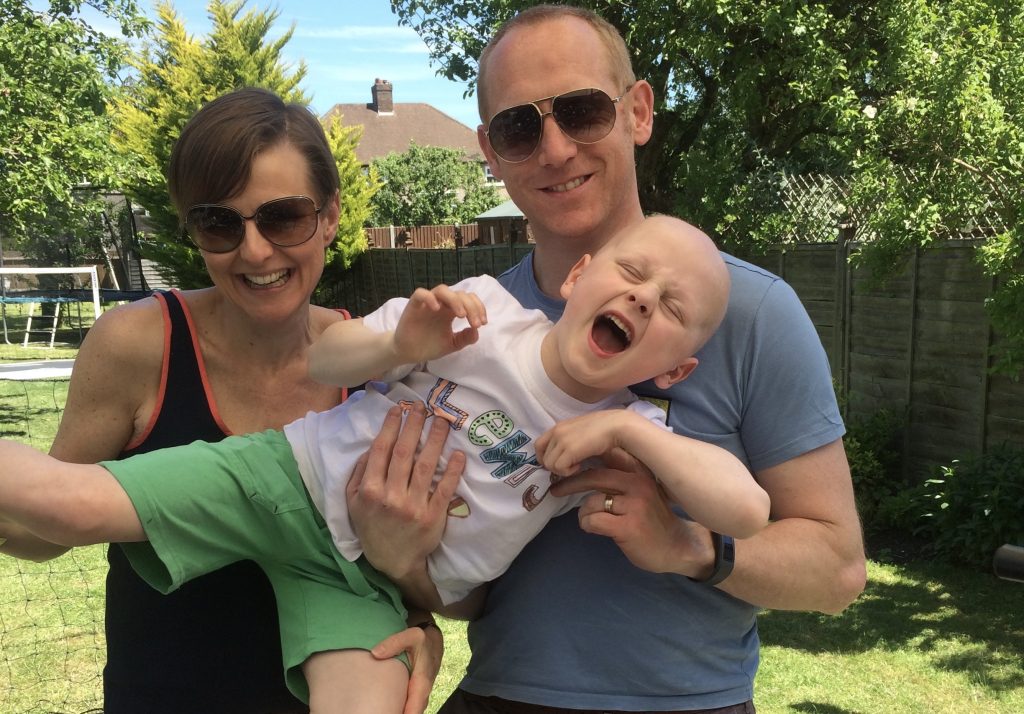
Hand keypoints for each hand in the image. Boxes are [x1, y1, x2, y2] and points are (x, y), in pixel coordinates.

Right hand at [346, 403, 463, 580]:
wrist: (393, 561)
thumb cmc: (372, 527)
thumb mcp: (354, 502)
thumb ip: (360, 474)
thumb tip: (373, 446)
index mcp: (370, 490)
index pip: (382, 451)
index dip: (391, 427)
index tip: (399, 410)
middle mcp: (391, 496)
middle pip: (405, 453)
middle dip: (414, 426)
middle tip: (422, 406)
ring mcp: (414, 506)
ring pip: (426, 466)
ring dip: (435, 440)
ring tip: (442, 421)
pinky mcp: (433, 516)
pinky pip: (445, 489)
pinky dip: (453, 471)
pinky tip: (459, 454)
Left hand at [370, 622, 442, 713]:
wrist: (433, 641)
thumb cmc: (423, 640)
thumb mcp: (411, 636)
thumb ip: (394, 643)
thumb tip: (375, 654)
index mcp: (422, 681)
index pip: (415, 706)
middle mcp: (423, 691)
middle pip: (414, 712)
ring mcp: (421, 694)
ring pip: (413, 710)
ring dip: (402, 712)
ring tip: (386, 713)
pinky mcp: (417, 693)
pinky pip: (411, 707)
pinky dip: (403, 710)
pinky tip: (390, 710)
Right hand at [393, 285, 485, 363]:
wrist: (409, 353)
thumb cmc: (429, 345)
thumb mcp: (452, 344)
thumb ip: (465, 338)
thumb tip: (477, 331)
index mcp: (451, 310)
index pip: (468, 299)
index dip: (478, 308)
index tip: (482, 323)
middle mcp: (441, 304)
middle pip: (459, 294)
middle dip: (471, 307)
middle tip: (475, 323)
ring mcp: (427, 304)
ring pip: (442, 289)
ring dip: (455, 300)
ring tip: (461, 315)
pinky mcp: (413, 306)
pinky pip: (420, 294)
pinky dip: (429, 298)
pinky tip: (437, 309)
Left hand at [535, 409, 635, 476]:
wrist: (616, 426)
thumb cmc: (604, 429)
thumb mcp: (580, 431)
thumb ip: (569, 439)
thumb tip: (563, 457)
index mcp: (559, 426)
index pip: (538, 445)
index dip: (544, 457)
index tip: (556, 464)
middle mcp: (557, 431)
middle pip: (543, 457)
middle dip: (554, 466)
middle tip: (569, 467)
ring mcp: (562, 440)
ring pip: (550, 465)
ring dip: (563, 469)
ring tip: (578, 464)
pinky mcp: (569, 449)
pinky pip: (559, 468)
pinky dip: (568, 471)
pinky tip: (580, 465)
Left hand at [550, 466, 715, 578]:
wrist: (677, 546)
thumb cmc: (651, 517)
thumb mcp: (639, 488)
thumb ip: (617, 474)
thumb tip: (579, 461)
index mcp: (639, 469)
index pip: (604, 454)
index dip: (580, 458)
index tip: (564, 466)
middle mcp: (638, 481)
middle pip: (592, 475)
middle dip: (568, 483)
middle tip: (555, 489)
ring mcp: (634, 503)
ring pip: (590, 501)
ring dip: (585, 513)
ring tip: (595, 521)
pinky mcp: (628, 525)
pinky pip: (592, 520)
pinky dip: (588, 525)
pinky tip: (597, 529)